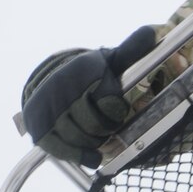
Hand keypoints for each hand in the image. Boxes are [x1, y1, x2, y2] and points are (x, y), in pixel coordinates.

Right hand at [20, 27, 157, 165]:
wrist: (48, 83)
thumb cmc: (88, 75)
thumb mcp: (109, 60)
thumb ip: (131, 50)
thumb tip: (152, 34)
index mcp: (81, 71)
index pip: (108, 101)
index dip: (115, 110)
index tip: (116, 107)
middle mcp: (60, 89)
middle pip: (94, 124)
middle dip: (106, 127)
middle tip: (109, 124)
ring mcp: (48, 110)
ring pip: (81, 138)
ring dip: (95, 141)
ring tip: (99, 135)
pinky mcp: (40, 129)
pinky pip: (64, 150)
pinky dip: (82, 156)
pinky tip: (95, 157)